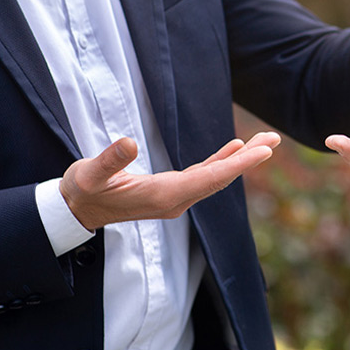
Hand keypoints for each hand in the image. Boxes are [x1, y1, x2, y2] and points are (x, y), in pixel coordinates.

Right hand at [60, 132, 280, 230]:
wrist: (76, 210)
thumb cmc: (81, 190)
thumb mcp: (89, 174)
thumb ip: (109, 161)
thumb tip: (129, 142)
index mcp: (162, 196)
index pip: (209, 177)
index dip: (238, 163)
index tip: (263, 151)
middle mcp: (175, 200)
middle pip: (220, 177)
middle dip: (249, 159)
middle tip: (274, 139)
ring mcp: (175, 197)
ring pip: (215, 176)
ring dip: (241, 159)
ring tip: (265, 141)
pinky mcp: (171, 190)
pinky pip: (204, 175)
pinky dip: (222, 160)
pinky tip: (236, 148)